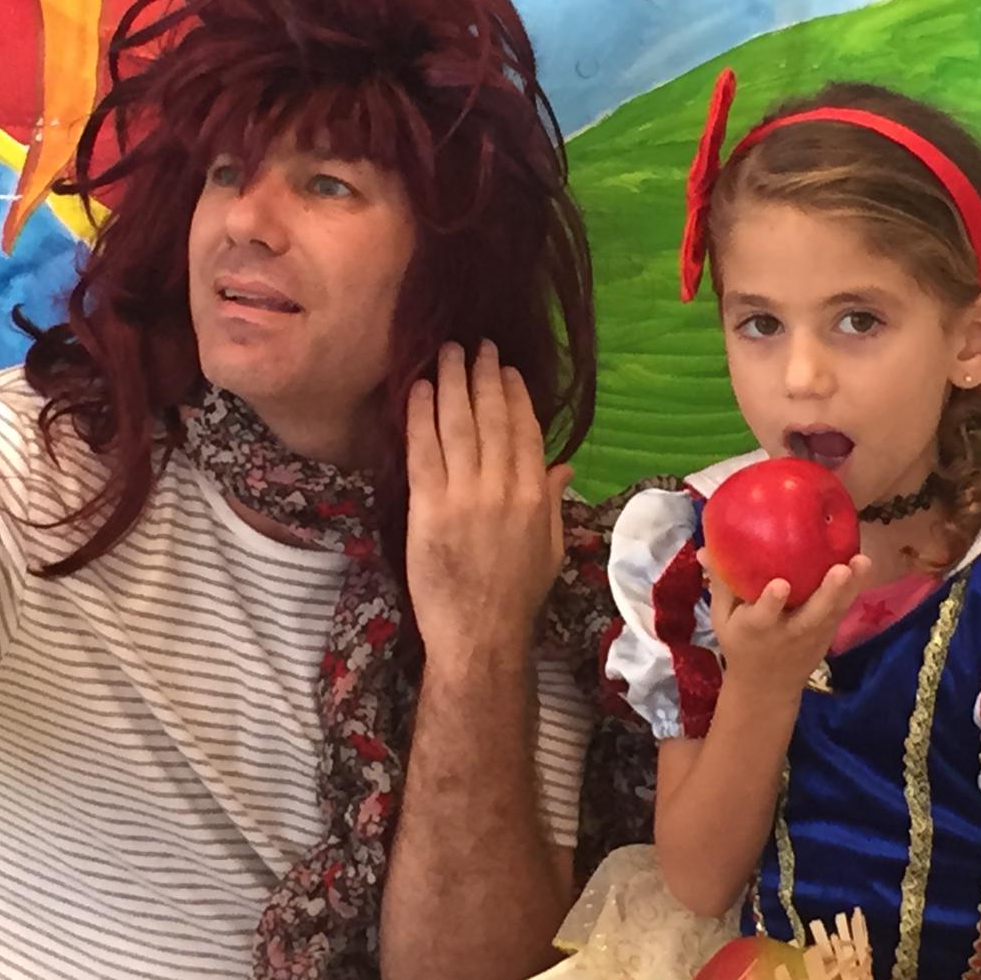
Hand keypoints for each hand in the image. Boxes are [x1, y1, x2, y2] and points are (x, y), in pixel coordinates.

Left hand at [405, 340, 571, 674]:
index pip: (526, 430)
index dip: (515, 394)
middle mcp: (502, 486)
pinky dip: (420, 415)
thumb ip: (553, 501)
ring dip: (451, 383)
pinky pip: (423, 449)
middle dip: (483, 376)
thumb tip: (563, 466)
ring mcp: (464, 494)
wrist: (480, 634)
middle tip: (476, 345)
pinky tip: (418, 389)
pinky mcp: (428, 506)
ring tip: (446, 353)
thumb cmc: (516, 596)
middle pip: (491, 417)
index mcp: (535, 495)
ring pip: (457, 424)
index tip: (506, 368)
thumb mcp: (549, 548)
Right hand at [699, 550, 872, 700]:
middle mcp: (788, 632)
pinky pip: (843, 608)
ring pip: (834, 610)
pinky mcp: (828, 632)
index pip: (764, 616)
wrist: (767, 687)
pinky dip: (855, 588)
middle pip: (812, 613)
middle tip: (840, 570)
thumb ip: (721, 585)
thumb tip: (706, 548)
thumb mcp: (723, 620)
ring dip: (850, 587)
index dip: (772, 602)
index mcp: (756, 629)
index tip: (780, 585)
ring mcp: (813, 634)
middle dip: (827, 592)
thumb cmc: (741, 644)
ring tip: (861, 561)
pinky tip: (862, 563)